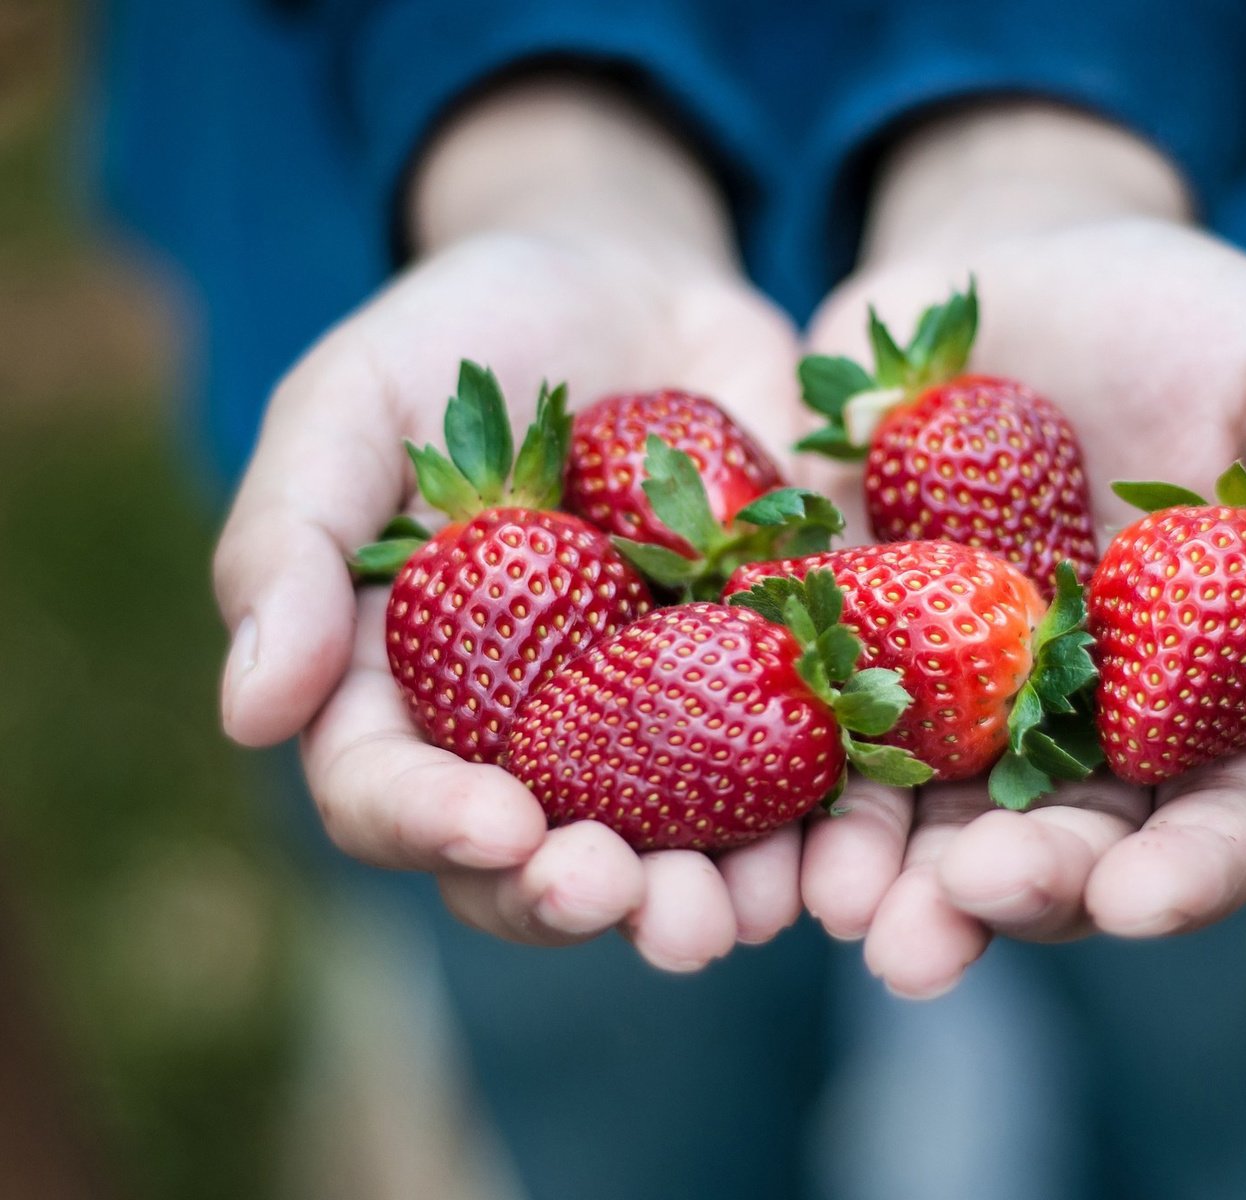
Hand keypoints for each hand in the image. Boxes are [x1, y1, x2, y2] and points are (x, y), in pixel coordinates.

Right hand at [213, 79, 806, 969]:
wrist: (630, 289)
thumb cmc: (465, 341)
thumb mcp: (352, 404)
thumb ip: (290, 543)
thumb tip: (250, 713)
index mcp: (405, 690)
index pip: (390, 796)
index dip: (434, 827)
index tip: (500, 826)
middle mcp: (526, 736)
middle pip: (536, 862)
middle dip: (583, 898)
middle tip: (640, 905)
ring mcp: (650, 721)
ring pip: (670, 853)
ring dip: (711, 902)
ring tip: (755, 914)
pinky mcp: (765, 684)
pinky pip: (797, 777)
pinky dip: (825, 824)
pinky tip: (849, 848)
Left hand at [795, 105, 1245, 996]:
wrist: (1014, 273)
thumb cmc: (1184, 320)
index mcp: (1208, 693)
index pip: (1221, 815)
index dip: (1188, 870)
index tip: (1138, 897)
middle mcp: (1076, 725)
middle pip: (1057, 846)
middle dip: (1010, 893)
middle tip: (950, 918)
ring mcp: (951, 694)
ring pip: (922, 820)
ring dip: (882, 878)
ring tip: (839, 907)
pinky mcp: (843, 640)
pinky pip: (812, 722)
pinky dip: (786, 775)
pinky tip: (749, 814)